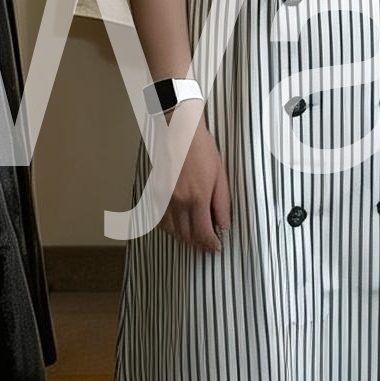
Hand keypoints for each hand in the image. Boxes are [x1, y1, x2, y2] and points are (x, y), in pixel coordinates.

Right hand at [156, 105, 230, 250]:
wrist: (180, 133)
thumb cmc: (203, 151)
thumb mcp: (220, 176)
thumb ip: (222, 204)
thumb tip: (223, 225)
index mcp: (197, 198)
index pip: (203, 233)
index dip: (210, 244)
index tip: (216, 247)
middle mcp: (178, 202)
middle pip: (186, 235)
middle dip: (198, 244)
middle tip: (207, 245)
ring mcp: (164, 198)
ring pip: (171, 231)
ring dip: (183, 238)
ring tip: (194, 238)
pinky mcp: (155, 193)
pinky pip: (160, 219)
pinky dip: (169, 229)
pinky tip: (177, 228)